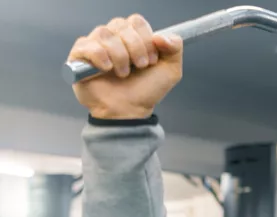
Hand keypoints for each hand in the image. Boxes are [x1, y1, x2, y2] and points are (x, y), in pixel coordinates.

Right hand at [68, 14, 183, 118]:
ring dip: (120, 55)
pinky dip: (100, 56)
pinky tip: (107, 69)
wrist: (129, 112)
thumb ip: (175, 48)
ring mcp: (94, 45)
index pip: (136, 21)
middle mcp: (113, 37)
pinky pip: (87, 45)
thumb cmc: (146, 92)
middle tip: (140, 67)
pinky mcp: (78, 56)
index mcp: (132, 37)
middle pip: (121, 24)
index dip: (146, 38)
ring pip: (105, 33)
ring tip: (123, 74)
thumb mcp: (170, 71)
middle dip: (135, 47)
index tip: (151, 60)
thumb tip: (162, 35)